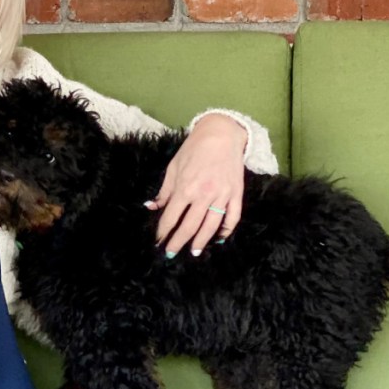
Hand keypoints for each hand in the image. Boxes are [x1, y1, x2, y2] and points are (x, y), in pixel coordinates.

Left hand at [145, 114, 246, 256]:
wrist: (221, 135)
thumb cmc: (193, 150)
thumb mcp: (173, 167)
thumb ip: (165, 191)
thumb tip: (152, 207)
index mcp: (185, 188)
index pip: (171, 217)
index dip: (163, 231)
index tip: (158, 241)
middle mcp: (203, 195)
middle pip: (189, 226)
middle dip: (178, 241)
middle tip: (171, 253)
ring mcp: (222, 195)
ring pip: (211, 226)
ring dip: (201, 241)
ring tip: (194, 252)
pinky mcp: (236, 194)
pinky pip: (233, 217)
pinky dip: (227, 230)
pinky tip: (219, 239)